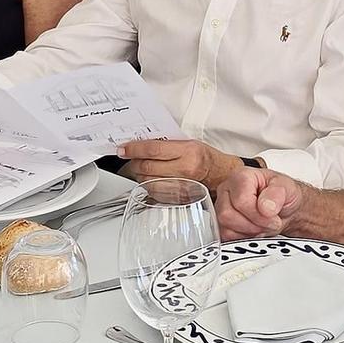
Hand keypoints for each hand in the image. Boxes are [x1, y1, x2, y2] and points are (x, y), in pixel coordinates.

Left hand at [119, 138, 243, 189]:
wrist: (220, 175)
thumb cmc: (205, 158)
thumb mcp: (189, 143)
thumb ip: (166, 144)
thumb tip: (140, 144)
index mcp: (188, 152)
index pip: (153, 149)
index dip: (134, 149)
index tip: (123, 149)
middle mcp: (185, 170)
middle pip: (148, 166)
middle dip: (134, 161)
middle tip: (130, 156)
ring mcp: (181, 187)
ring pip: (148, 181)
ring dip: (139, 174)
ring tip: (140, 167)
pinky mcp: (178, 199)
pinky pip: (154, 193)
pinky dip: (147, 185)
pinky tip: (149, 178)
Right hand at [215, 165, 302, 239]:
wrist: (285, 208)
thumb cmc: (283, 194)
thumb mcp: (287, 187)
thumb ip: (276, 194)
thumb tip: (265, 206)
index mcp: (241, 176)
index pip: (240, 200)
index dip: (258, 214)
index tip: (273, 216)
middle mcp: (227, 190)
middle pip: (227, 215)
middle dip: (253, 225)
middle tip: (269, 223)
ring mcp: (221, 207)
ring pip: (225, 228)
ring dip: (249, 232)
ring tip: (262, 225)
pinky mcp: (221, 223)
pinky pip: (226, 237)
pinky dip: (243, 238)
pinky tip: (254, 230)